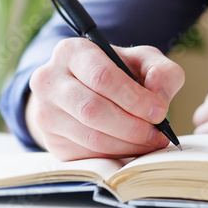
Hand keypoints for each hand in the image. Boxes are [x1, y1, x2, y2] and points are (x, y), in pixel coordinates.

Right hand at [26, 38, 184, 160]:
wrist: (86, 89)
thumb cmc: (119, 72)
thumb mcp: (143, 60)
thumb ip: (161, 71)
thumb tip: (159, 98)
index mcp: (72, 52)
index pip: (102, 77)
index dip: (133, 98)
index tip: (159, 112)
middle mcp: (49, 80)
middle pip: (93, 110)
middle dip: (132, 126)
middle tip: (159, 133)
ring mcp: (45, 113)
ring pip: (90, 137)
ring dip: (128, 145)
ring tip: (152, 142)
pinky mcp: (51, 141)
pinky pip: (87, 155)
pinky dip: (116, 155)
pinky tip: (133, 148)